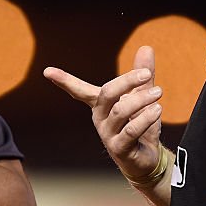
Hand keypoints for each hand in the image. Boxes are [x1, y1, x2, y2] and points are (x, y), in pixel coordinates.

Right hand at [43, 46, 163, 181]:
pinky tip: (157, 110)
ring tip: (158, 93)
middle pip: (107, 94)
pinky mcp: (119, 148)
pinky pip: (130, 130)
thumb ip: (143, 75)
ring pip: (120, 111)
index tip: (47, 71)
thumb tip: (146, 47)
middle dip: (126, 81)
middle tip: (146, 74)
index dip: (65, 81)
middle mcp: (100, 118)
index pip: (79, 90)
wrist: (148, 158)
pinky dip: (145, 118)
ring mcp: (108, 134)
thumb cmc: (141, 125)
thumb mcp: (143, 97)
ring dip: (141, 100)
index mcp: (101, 105)